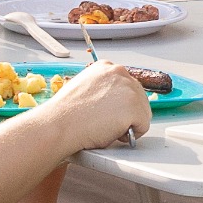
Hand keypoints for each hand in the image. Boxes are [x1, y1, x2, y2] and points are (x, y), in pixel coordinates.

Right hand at [35, 59, 154, 152]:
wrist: (59, 124)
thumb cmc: (65, 113)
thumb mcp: (84, 88)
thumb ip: (102, 89)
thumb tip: (111, 101)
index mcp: (106, 67)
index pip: (126, 86)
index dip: (119, 104)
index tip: (109, 112)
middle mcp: (120, 73)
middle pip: (138, 98)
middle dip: (126, 113)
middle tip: (106, 123)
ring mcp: (129, 89)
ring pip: (143, 112)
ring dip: (129, 123)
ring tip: (106, 127)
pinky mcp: (135, 108)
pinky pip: (143, 127)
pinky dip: (131, 135)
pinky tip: (112, 132)